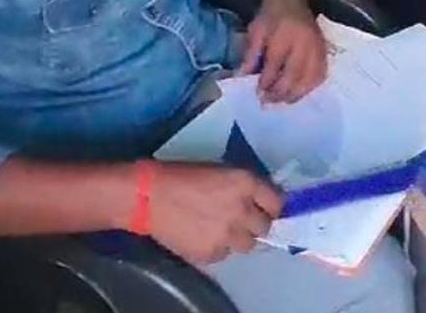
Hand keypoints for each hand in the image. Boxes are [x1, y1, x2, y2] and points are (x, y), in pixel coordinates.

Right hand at [148, 162, 281, 264]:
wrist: (147, 196)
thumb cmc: (182, 176)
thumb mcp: (221, 171)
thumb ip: (243, 186)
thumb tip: (259, 199)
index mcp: (245, 183)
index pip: (277, 202)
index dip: (271, 206)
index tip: (265, 209)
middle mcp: (241, 210)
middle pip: (265, 227)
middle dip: (255, 224)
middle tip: (241, 220)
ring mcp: (227, 234)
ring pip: (248, 245)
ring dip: (239, 238)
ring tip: (221, 230)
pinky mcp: (210, 253)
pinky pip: (224, 254)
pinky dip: (217, 247)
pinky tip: (202, 236)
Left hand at [238, 0, 327, 102]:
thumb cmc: (271, 15)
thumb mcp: (255, 31)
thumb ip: (249, 55)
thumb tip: (241, 78)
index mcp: (284, 35)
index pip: (275, 64)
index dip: (266, 82)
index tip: (258, 94)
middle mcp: (303, 42)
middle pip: (294, 74)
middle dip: (280, 92)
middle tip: (269, 102)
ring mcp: (317, 47)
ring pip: (310, 78)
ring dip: (296, 93)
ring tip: (283, 101)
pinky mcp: (324, 51)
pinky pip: (321, 74)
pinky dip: (311, 87)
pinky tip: (299, 92)